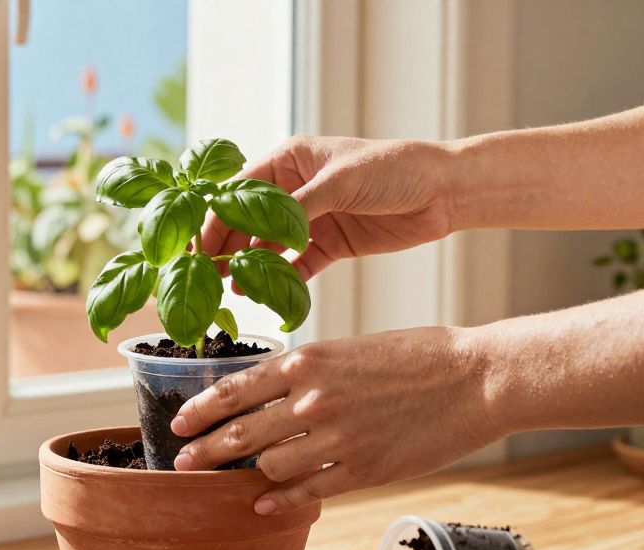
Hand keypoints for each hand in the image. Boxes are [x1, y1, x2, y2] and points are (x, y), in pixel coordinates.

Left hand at [169, 327, 501, 514]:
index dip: (198, 411)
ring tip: (238, 480)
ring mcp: (337, 439)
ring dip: (250, 475)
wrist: (477, 378)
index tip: (178, 423)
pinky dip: (278, 501)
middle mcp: (312, 400)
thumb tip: (267, 393)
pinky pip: (306, 493)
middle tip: (181, 464)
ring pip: (270, 466)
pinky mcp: (364, 471)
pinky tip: (261, 505)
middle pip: (239, 434)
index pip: (233, 390)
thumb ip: (306, 372)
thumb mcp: (349, 349)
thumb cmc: (417, 355)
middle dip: (203, 452)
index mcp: (307, 362)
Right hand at [202, 136, 456, 283]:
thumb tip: (258, 233)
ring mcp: (311, 219)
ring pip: (269, 247)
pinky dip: (282, 281)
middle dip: (229, 247)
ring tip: (233, 289)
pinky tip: (266, 295)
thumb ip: (297, 207)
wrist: (444, 192)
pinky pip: (297, 266)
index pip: (239, 191)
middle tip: (208, 275)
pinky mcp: (330, 245)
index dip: (217, 218)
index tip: (199, 246)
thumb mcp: (341, 181)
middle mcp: (294, 189)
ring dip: (251, 267)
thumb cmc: (394, 168)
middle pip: (248, 222)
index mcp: (290, 161)